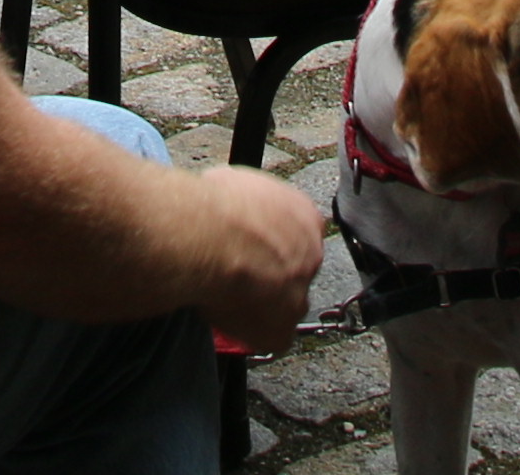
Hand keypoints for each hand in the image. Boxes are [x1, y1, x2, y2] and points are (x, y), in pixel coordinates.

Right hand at [181, 164, 328, 349]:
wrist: (207, 239)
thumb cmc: (216, 206)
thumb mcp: (236, 182)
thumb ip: (249, 202)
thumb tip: (234, 203)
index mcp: (306, 217)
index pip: (298, 234)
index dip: (271, 242)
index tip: (252, 246)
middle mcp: (312, 256)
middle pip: (296, 271)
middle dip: (271, 274)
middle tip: (239, 272)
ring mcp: (299, 296)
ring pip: (285, 306)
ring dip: (264, 304)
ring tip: (227, 296)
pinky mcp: (281, 330)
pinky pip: (270, 337)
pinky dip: (250, 332)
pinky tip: (226, 316)